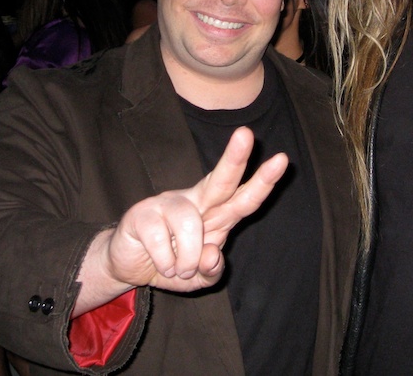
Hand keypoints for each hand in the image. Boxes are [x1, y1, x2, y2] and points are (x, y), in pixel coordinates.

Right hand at [75, 127, 287, 314]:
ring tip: (177, 269)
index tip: (283, 159)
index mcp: (216, 215)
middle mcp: (196, 202)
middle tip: (247, 134)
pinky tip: (160, 263)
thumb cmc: (171, 265)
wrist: (129, 268)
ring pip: (189, 224)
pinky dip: (165, 262)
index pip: (243, 197)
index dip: (262, 182)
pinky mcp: (142, 212)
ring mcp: (168, 203)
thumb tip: (213, 253)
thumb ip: (211, 271)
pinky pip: (161, 240)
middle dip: (234, 158)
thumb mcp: (197, 278)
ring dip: (186, 259)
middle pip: (219, 180)